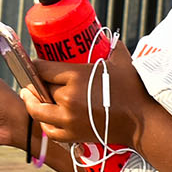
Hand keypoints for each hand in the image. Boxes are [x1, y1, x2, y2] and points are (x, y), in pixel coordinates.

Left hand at [29, 45, 154, 152]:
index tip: (33, 64)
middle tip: (31, 80)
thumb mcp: (121, 61)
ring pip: (38, 110)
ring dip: (32, 103)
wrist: (142, 121)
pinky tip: (44, 117)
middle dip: (34, 83)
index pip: (42, 69)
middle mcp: (68, 98)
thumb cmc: (134, 90)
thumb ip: (111, 47)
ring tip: (29, 96)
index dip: (35, 65)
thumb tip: (109, 36)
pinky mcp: (72, 135)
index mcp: (76, 76)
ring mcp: (68, 118)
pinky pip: (49, 130)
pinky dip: (44, 123)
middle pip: (39, 88)